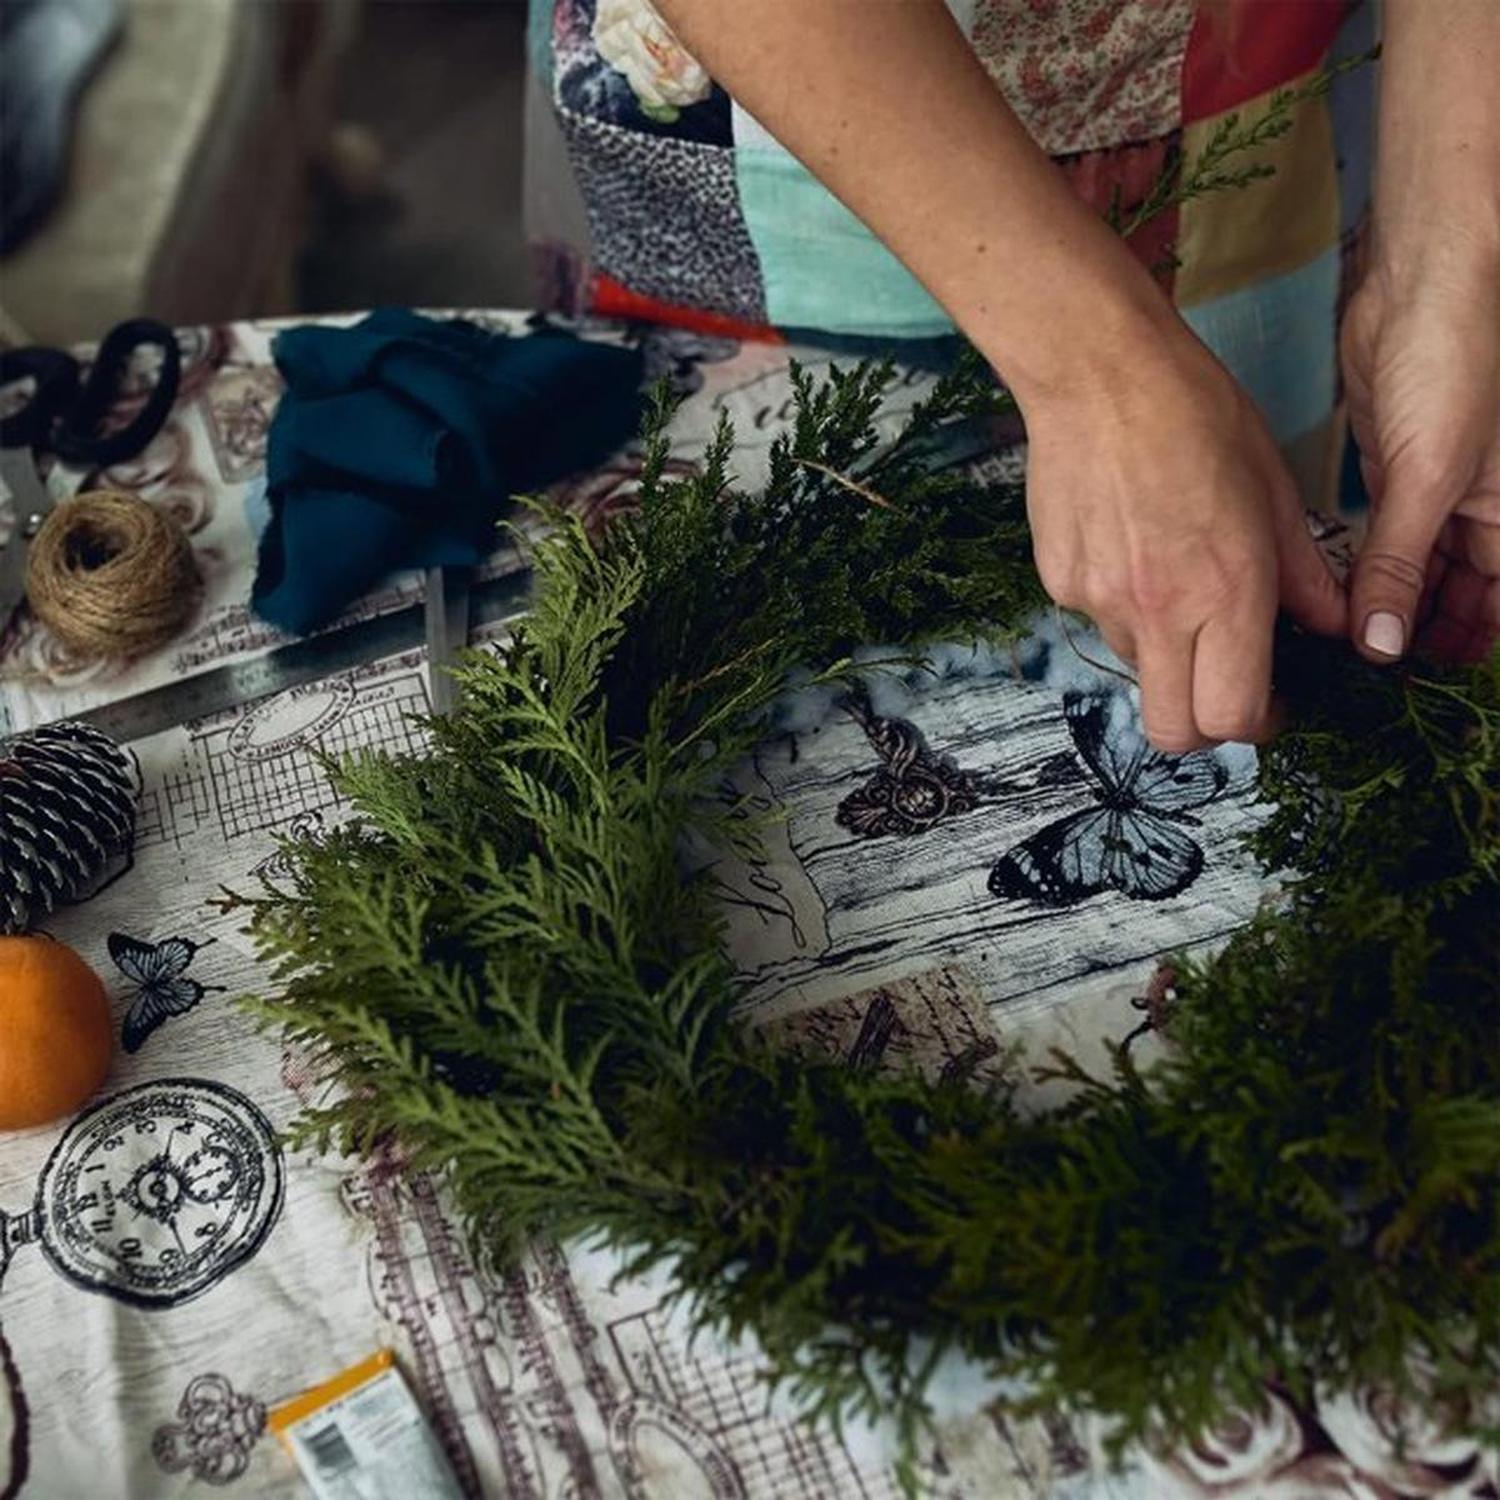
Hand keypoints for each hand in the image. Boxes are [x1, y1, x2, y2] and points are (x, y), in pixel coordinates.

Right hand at [1022, 330, 1346, 751]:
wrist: (1098, 374)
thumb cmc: (1197, 415)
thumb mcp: (1276, 491)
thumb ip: (1303, 574)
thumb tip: (1326, 626)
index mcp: (1226, 591)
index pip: (1234, 716)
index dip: (1257, 723)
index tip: (1266, 701)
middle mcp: (1158, 612)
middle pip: (1173, 732)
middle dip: (1201, 727)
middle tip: (1218, 683)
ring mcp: (1099, 602)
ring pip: (1137, 666)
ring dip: (1162, 645)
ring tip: (1169, 567)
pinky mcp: (1058, 582)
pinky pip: (1097, 617)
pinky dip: (1119, 599)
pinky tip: (1127, 537)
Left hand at [1341, 252, 1499, 664]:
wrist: (1428, 279)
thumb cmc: (1460, 357)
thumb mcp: (1431, 474)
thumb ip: (1402, 563)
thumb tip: (1384, 643)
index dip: (1465, 650)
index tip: (1415, 693)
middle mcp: (1489, 510)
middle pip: (1460, 597)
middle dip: (1420, 636)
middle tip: (1366, 679)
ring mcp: (1443, 490)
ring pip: (1420, 571)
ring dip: (1387, 608)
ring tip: (1342, 654)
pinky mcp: (1399, 470)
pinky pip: (1388, 538)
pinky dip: (1366, 571)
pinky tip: (1334, 603)